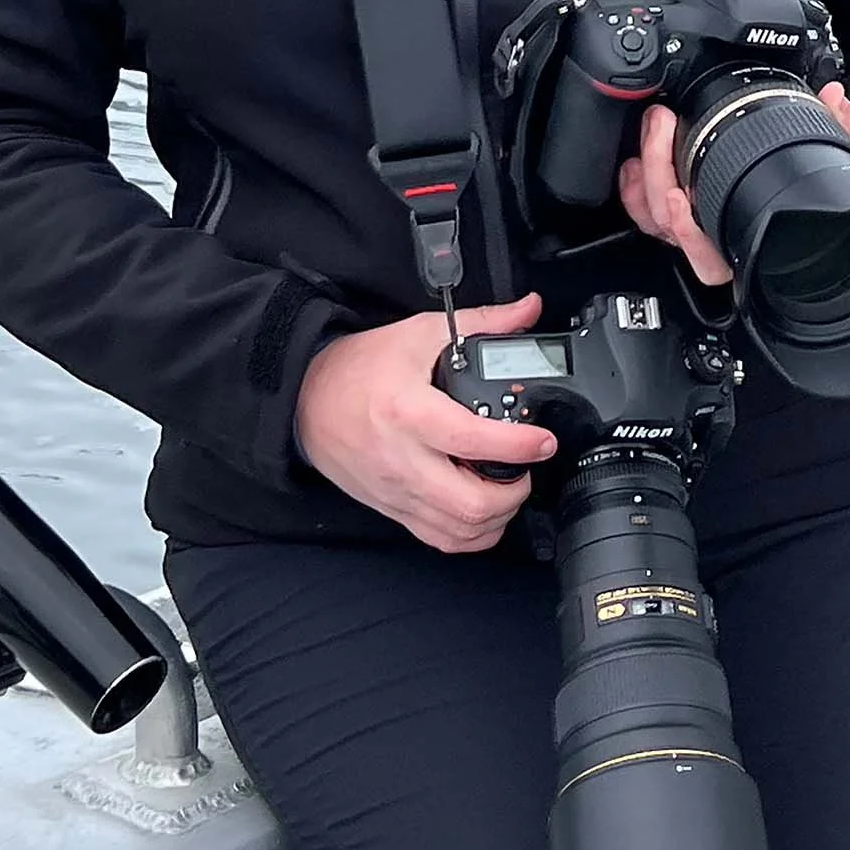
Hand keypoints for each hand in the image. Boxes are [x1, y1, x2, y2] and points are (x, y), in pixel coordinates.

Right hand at [294, 293, 558, 553]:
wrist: (306, 398)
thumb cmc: (358, 368)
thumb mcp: (419, 334)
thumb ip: (482, 322)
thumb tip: (527, 310)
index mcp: (408, 412)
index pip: (471, 440)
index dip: (518, 446)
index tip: (543, 441)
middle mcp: (402, 459)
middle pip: (470, 504)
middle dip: (514, 493)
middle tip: (526, 467)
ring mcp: (397, 491)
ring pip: (460, 530)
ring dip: (497, 517)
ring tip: (507, 488)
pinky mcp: (393, 509)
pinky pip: (441, 540)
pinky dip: (472, 534)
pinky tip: (482, 511)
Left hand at [619, 86, 849, 287]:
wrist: (795, 200)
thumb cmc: (808, 192)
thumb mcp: (830, 163)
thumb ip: (840, 132)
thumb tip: (836, 99)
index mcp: (744, 242)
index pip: (710, 261)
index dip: (688, 236)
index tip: (678, 195)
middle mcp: (711, 241)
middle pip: (667, 226)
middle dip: (658, 169)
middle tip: (663, 124)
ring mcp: (687, 229)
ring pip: (650, 216)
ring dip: (644, 168)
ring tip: (654, 127)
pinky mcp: (669, 212)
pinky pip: (641, 211)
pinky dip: (632, 186)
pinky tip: (636, 158)